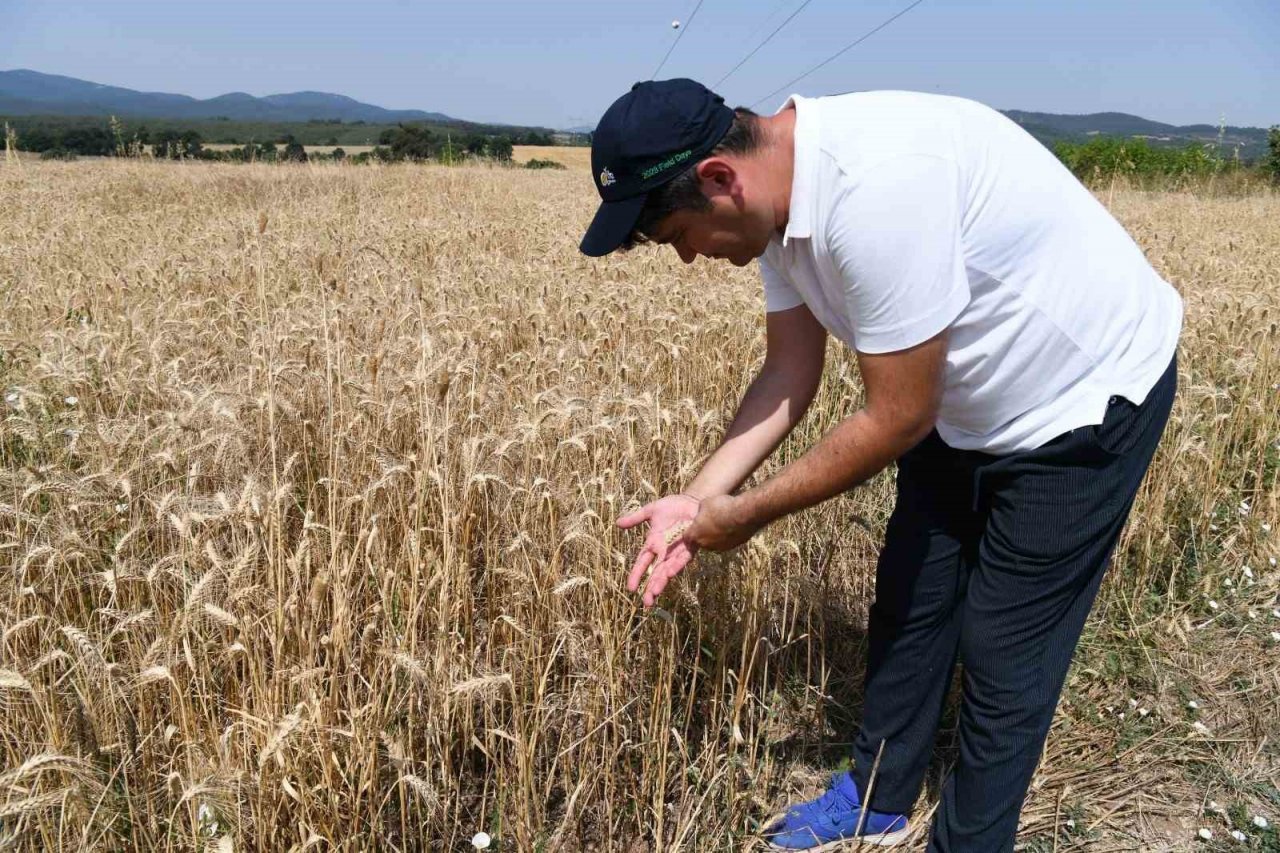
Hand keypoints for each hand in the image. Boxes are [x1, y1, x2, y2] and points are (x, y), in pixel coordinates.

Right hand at [616, 494, 701, 608]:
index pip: (642, 562)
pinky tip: (670, 574)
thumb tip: (617, 523)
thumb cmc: (674, 506)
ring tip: (655, 593)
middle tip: (646, 602)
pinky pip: (682, 559)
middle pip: (656, 572)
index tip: (631, 588)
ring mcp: (677, 550)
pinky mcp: (690, 546)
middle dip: (651, 587)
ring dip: (662, 581)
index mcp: (654, 543)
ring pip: (668, 570)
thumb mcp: (651, 511)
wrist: (693, 500)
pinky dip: (676, 566)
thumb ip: (635, 518)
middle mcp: (665, 551)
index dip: (636, 574)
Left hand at [684, 494, 760, 551]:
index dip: (690, 531)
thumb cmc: (721, 506)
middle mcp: (706, 545)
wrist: (743, 513)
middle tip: (710, 522)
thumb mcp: (705, 503)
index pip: (687, 537)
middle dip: (704, 533)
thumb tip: (702, 512)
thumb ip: (700, 511)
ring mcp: (721, 547)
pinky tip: (733, 525)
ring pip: (715, 542)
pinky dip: (728, 536)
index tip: (694, 525)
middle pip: (701, 541)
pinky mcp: (733, 546)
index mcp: (695, 535)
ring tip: (723, 522)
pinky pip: (728, 541)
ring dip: (717, 535)